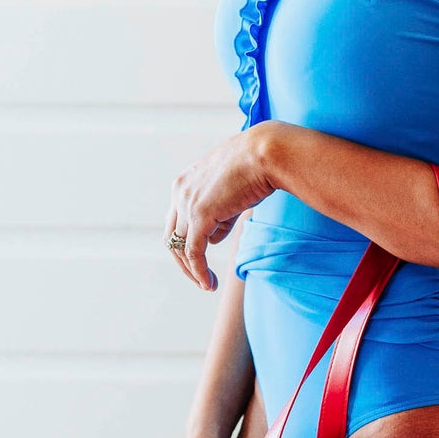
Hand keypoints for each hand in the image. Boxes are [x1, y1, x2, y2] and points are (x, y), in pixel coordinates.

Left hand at [164, 124, 278, 290]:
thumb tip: (214, 237)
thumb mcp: (231, 189)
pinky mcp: (200, 215)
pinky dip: (199, 271)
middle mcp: (179, 192)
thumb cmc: (257, 165)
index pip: (176, 222)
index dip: (187, 243)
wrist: (266, 152)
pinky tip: (209, 284)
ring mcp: (187, 203)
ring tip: (207, 285)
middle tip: (199, 278)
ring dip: (192, 271)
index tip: (201, 258)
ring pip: (181, 248)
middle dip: (184, 261)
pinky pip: (194, 252)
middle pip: (172, 237)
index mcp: (183, 184)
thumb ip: (219, 213)